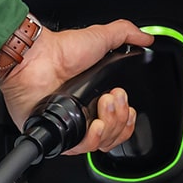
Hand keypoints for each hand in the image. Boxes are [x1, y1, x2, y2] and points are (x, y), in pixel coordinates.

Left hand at [0, 19, 154, 155]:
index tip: (126, 100)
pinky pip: (82, 148)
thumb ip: (125, 33)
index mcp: (95, 96)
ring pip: (103, 142)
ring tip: (103, 104)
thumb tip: (146, 38)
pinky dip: (94, 138)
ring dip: (111, 124)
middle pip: (116, 133)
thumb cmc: (60, 51)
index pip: (121, 120)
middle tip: (112, 97)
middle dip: (121, 116)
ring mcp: (72, 125)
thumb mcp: (100, 37)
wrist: (36, 61)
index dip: (129, 116)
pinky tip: (96, 124)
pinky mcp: (59, 134)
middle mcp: (85, 113)